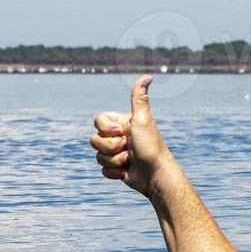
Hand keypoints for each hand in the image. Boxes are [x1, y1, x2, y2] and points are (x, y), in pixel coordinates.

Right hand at [90, 75, 171, 197]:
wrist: (155, 176)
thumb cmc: (151, 146)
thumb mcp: (143, 119)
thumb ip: (139, 97)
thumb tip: (149, 76)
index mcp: (122, 123)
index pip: (98, 121)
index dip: (105, 129)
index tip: (121, 132)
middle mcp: (118, 136)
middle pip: (94, 140)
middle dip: (110, 147)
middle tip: (128, 148)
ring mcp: (116, 152)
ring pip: (98, 156)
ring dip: (114, 160)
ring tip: (129, 160)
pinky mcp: (116, 168)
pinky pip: (103, 170)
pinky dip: (114, 172)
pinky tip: (127, 171)